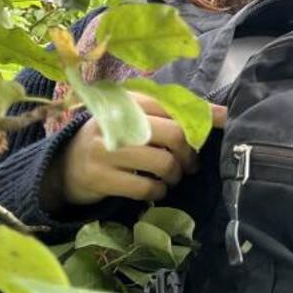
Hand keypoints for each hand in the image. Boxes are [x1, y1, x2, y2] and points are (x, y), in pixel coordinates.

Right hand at [42, 93, 226, 211]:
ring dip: (176, 175)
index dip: (204, 115)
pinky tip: (156, 189)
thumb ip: (172, 113)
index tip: (226, 122)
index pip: (173, 104)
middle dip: (190, 153)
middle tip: (191, 164)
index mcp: (127, 101)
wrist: (65, 165)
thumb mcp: (136, 118)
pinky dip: (159, 191)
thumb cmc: (112, 138)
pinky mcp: (100, 179)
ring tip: (172, 177)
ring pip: (163, 163)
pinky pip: (146, 188)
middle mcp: (115, 122)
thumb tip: (223, 114)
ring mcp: (106, 151)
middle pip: (174, 135)